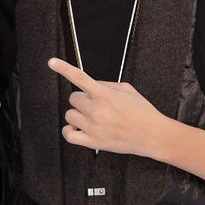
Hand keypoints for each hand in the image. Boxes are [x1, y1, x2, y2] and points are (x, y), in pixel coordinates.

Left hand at [48, 57, 165, 155]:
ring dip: (78, 114)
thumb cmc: (142, 111)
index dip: (63, 68)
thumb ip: (105, 85)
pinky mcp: (92, 142)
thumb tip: (90, 85)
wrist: (152, 135)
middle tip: (96, 105)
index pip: (79, 78)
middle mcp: (97, 110)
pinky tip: (78, 128)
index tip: (52, 62)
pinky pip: (68, 134)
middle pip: (73, 98)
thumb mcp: (127, 89)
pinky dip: (70, 130)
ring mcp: (93, 127)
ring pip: (70, 115)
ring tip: (92, 117)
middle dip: (83, 99)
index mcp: (105, 95)